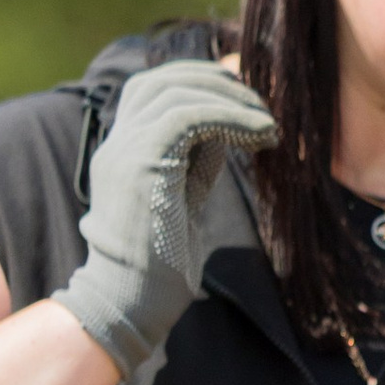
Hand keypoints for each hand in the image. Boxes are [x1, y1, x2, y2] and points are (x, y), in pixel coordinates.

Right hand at [50, 60, 276, 380]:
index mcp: (123, 151)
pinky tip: (261, 134)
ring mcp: (123, 151)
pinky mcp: (140, 163)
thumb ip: (198, 160)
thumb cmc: (159, 266)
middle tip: (260, 104)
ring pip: (177, 92)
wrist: (128, 304)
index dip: (200, 83)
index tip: (244, 99)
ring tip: (267, 122)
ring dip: (231, 100)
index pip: (154, 91)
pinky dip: (230, 117)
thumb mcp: (184, 198)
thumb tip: (229, 126)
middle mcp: (116, 143)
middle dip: (216, 82)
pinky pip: (188, 116)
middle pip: (162, 80)